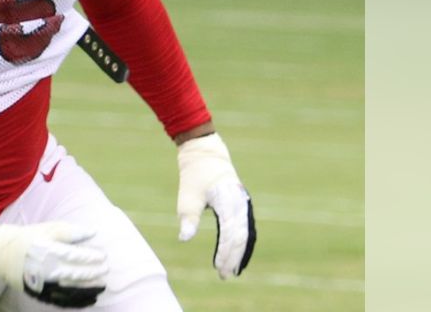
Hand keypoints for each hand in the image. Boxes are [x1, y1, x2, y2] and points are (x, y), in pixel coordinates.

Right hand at [0, 222, 107, 307]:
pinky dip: (76, 301)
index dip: (91, 257)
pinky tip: (88, 299)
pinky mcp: (38, 293)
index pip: (75, 256)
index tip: (103, 256)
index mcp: (47, 250)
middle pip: (74, 273)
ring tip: (101, 287)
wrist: (0, 252)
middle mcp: (45, 268)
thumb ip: (70, 231)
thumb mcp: (47, 229)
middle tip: (105, 270)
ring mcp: (41, 283)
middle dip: (93, 273)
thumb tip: (93, 232)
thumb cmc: (27, 238)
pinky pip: (61, 300)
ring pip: (70, 290)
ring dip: (88, 290)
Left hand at [176, 132, 256, 277]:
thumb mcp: (187, 195)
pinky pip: (245, 229)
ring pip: (246, 234)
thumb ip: (188, 217)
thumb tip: (184, 239)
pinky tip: (236, 255)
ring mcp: (243, 204)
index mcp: (229, 200)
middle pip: (241, 237)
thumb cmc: (194, 175)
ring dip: (240, 253)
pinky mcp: (241, 206)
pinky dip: (242, 244)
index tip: (218, 267)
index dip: (226, 252)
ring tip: (233, 271)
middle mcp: (240, 203)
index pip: (231, 233)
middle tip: (224, 275)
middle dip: (233, 257)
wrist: (205, 154)